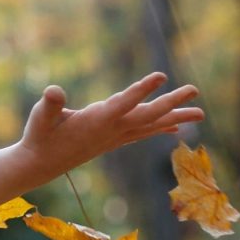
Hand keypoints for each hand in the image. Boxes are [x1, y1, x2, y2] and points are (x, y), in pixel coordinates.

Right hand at [17, 72, 202, 187]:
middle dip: (172, 102)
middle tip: (195, 90)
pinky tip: (176, 127)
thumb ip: (49, 105)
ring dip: (176, 117)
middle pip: (148, 115)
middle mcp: (112, 130)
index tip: (162, 75)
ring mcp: (115, 137)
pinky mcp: (114, 140)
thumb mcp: (41, 118)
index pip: (124, 103)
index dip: (142, 89)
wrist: (41, 164)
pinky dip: (161, 128)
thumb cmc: (40, 135)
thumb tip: (52, 92)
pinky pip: (144, 133)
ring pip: (151, 125)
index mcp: (96, 121)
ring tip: (200, 113)